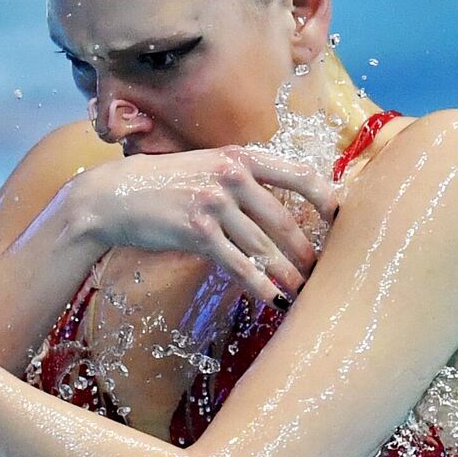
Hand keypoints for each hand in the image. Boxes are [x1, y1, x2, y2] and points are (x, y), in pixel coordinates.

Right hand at [61, 145, 333, 304]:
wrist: (114, 196)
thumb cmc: (165, 184)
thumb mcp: (207, 166)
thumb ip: (244, 179)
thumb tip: (281, 207)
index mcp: (240, 157)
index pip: (298, 173)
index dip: (327, 196)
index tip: (343, 218)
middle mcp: (231, 176)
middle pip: (283, 219)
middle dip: (307, 250)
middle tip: (326, 270)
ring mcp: (214, 203)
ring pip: (263, 246)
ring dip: (288, 274)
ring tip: (305, 292)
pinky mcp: (197, 232)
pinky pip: (238, 264)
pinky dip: (259, 285)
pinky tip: (274, 299)